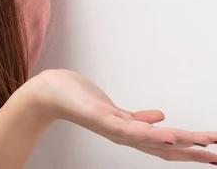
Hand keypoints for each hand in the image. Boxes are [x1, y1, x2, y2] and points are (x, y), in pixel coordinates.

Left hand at [31, 68, 216, 163]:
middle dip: (194, 153)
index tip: (216, 152)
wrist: (48, 93)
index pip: (166, 147)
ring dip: (180, 143)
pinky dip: (150, 132)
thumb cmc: (78, 98)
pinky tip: (169, 133)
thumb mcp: (114, 109)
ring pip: (152, 140)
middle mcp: (123, 135)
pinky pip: (129, 127)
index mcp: (129, 133)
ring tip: (205, 146)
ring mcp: (113, 128)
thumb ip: (137, 118)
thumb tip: (162, 116)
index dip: (192, 151)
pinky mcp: (101, 117)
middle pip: (165, 148)